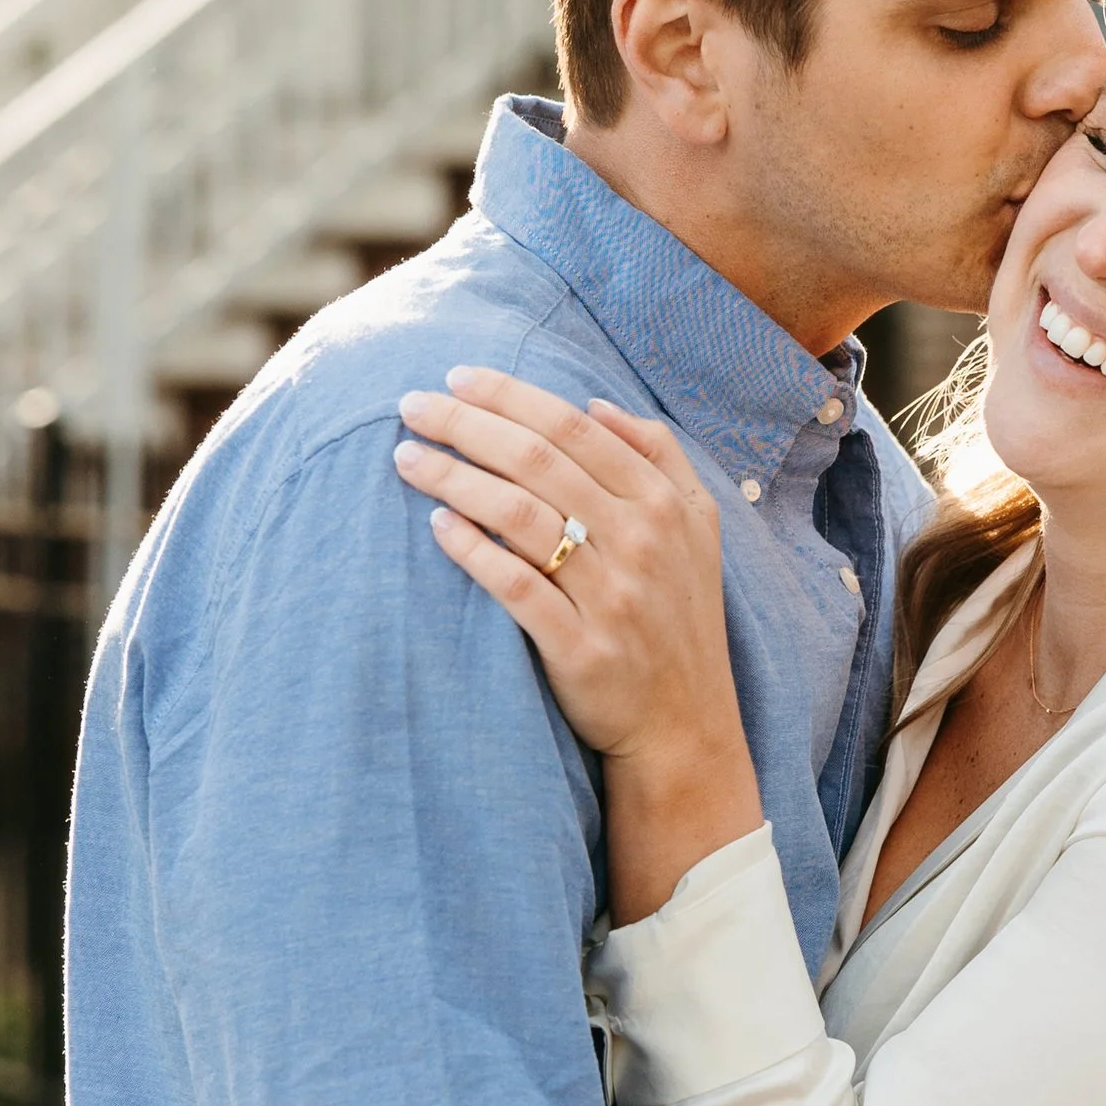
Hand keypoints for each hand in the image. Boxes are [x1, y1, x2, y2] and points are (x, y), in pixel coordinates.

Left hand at [394, 370, 760, 919]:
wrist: (686, 726)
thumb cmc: (679, 617)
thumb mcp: (699, 528)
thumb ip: (659, 457)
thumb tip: (596, 405)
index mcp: (664, 504)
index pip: (574, 428)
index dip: (511, 396)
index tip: (457, 378)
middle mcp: (640, 542)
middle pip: (538, 460)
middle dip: (467, 424)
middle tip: (411, 406)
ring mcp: (611, 597)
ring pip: (519, 516)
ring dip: (455, 477)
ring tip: (405, 458)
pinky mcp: (581, 649)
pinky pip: (515, 588)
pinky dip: (472, 551)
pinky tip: (436, 525)